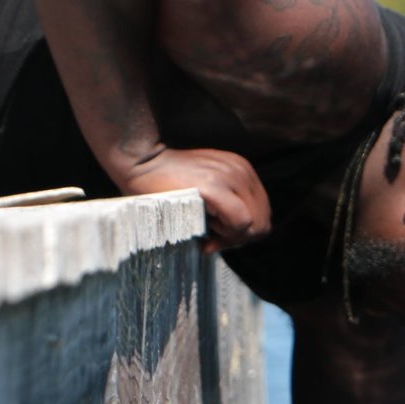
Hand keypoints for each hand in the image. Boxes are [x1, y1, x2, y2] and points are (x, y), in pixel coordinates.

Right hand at [117, 147, 270, 250]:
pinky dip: (227, 235)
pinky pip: (241, 222)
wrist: (141, 163)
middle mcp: (241, 170)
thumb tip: (242, 239)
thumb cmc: (168, 185)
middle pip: (263, 221)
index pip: (263, 212)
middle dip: (241, 238)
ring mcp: (230, 176)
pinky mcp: (215, 187)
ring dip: (233, 236)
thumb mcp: (209, 191)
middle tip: (214, 240)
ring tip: (208, 231)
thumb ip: (230, 210)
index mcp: (243, 170)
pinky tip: (207, 233)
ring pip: (255, 224)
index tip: (219, 237)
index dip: (245, 233)